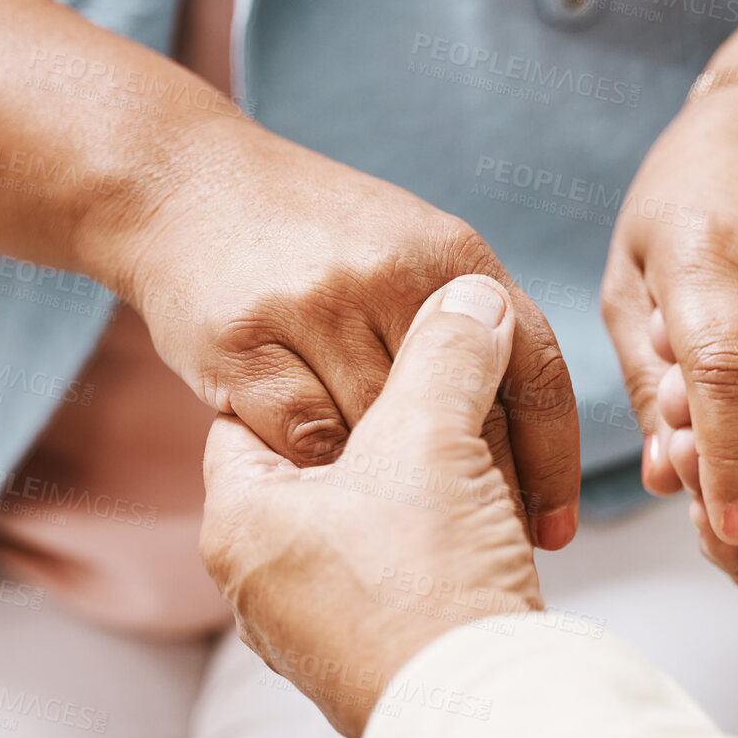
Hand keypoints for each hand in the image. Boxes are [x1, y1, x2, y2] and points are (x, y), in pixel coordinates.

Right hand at [101, 116, 579, 548]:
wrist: (182, 184)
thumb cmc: (310, 233)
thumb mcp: (409, 250)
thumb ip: (469, 326)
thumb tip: (524, 442)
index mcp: (452, 254)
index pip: (535, 370)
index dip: (553, 462)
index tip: (554, 530)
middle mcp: (392, 276)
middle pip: (464, 421)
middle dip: (476, 499)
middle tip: (475, 552)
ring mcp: (316, 306)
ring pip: (380, 440)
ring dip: (389, 494)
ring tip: (393, 531)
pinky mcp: (244, 341)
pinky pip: (302, 440)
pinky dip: (314, 473)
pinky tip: (316, 489)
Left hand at [200, 275, 541, 737]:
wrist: (486, 720)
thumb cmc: (431, 583)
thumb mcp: (434, 439)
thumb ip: (448, 353)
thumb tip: (472, 298)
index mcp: (238, 524)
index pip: (256, 416)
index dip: (319, 373)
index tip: (370, 354)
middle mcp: (254, 586)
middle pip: (312, 475)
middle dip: (379, 438)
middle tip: (434, 407)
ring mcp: (305, 636)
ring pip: (354, 534)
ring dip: (411, 500)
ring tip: (471, 472)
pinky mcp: (361, 668)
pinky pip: (385, 587)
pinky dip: (427, 555)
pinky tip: (477, 537)